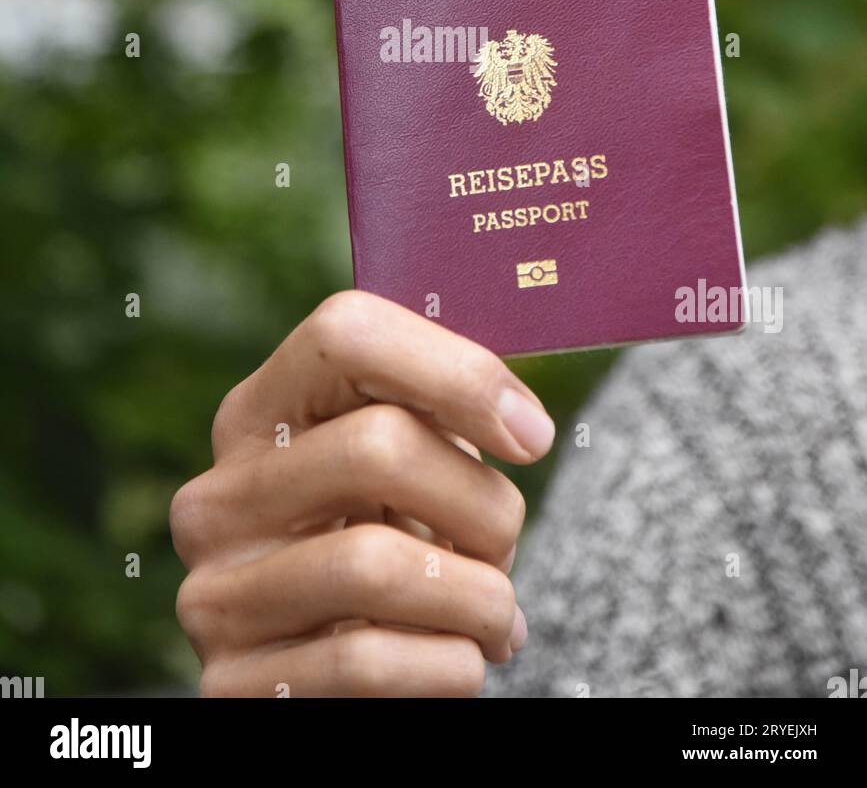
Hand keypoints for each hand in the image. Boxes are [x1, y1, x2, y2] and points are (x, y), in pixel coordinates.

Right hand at [170, 290, 555, 696]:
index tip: (531, 434)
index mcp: (261, 413)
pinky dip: (448, 667)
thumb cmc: (389, 551)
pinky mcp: (232, 684)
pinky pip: (365, 662)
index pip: (345, 332)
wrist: (330, 687)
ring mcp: (215, 591)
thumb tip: (519, 420)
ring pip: (376, 563)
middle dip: (483, 504)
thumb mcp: (402, 475)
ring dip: (478, 597)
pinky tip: (458, 663)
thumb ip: (435, 421)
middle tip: (507, 545)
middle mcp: (219, 493)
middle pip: (379, 444)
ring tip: (496, 615)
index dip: (457, 371)